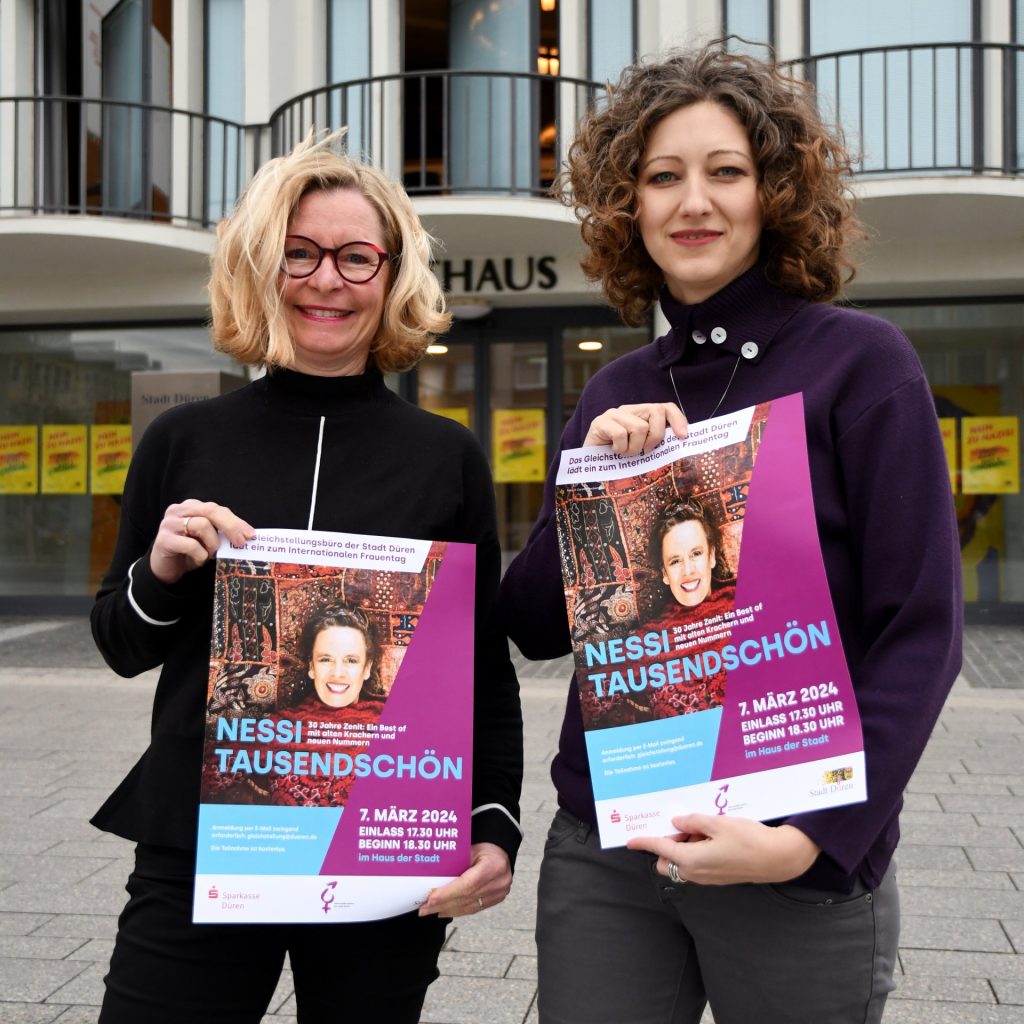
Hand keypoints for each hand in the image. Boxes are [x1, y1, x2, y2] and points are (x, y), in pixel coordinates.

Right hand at [150, 500, 254, 584]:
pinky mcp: (163, 539)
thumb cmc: (189, 552)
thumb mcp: (208, 539)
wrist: (165, 569)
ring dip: (212, 544)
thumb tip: (247, 535)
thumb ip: (222, 531)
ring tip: (210, 555)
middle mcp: (178, 510)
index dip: (236, 521)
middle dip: (230, 527)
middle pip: (211, 511)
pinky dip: (200, 555)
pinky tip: (198, 560)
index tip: (251, 535)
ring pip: (202, 525)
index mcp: (191, 506)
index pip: (217, 509)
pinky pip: (190, 544)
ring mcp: (169, 523)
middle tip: (241, 543)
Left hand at [417, 842, 511, 917]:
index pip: (467, 884)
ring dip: (448, 910)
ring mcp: (499, 893)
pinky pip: (474, 909)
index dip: (448, 894)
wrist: (502, 852)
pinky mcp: (496, 900)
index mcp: (493, 866)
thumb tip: (432, 877)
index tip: (431, 898)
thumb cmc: (485, 847)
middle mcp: (499, 882)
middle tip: (424, 908)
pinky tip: (445, 911)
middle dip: (443, 904)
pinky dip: (458, 911)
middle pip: (466, 898)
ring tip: (431, 910)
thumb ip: (456, 863)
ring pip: (469, 907)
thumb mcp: (471, 849)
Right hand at [583, 403, 688, 455]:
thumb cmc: (620, 462)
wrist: (589, 469)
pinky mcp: (599, 422)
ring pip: (639, 427)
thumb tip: (681, 442)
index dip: (677, 419)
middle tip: (644, 451)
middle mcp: (628, 410)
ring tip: (625, 454)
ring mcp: (612, 414)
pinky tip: (614, 452)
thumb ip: (657, 442)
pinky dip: (620, 448)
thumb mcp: (642, 450)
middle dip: (655, 437)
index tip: (683, 437)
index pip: (665, 407)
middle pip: (656, 412)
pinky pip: (620, 434)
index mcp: (640, 415)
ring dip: (634, 448)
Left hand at [627, 816, 820, 885]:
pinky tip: (710, 835)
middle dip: (666, 844)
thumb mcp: (718, 823)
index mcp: (692, 860)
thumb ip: (693, 822)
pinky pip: (697, 864)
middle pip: (667, 861)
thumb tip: (676, 822)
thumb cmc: (749, 839)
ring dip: (684, 846)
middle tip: (680, 824)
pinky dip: (696, 850)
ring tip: (701, 826)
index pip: (660, 850)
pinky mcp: (718, 877)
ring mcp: (708, 878)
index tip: (630, 840)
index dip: (644, 843)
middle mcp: (696, 873)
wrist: (777, 859)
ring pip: (682, 863)